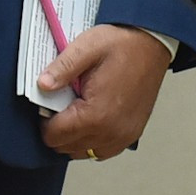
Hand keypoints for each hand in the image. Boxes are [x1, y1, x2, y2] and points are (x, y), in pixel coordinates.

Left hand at [35, 25, 173, 160]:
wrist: (153, 43)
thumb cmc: (124, 44)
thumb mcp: (87, 47)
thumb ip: (62, 68)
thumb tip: (41, 85)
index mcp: (96, 114)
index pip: (54, 136)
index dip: (45, 120)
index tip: (50, 103)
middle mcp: (111, 132)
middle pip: (66, 147)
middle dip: (59, 128)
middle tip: (64, 103)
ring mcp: (124, 136)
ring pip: (83, 152)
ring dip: (74, 136)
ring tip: (79, 109)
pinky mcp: (132, 134)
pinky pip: (102, 150)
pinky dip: (92, 140)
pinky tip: (93, 118)